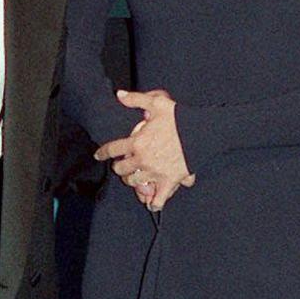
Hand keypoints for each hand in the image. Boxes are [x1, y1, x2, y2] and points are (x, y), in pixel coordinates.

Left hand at [93, 89, 195, 211]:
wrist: (201, 132)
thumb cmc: (179, 117)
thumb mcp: (156, 102)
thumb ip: (135, 99)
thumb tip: (119, 95)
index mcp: (137, 142)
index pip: (112, 149)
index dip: (103, 152)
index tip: (99, 154)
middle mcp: (142, 160)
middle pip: (121, 169)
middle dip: (119, 167)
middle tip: (123, 164)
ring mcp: (155, 173)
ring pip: (134, 183)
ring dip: (132, 180)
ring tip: (134, 177)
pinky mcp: (169, 182)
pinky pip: (159, 199)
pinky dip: (154, 202)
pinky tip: (151, 203)